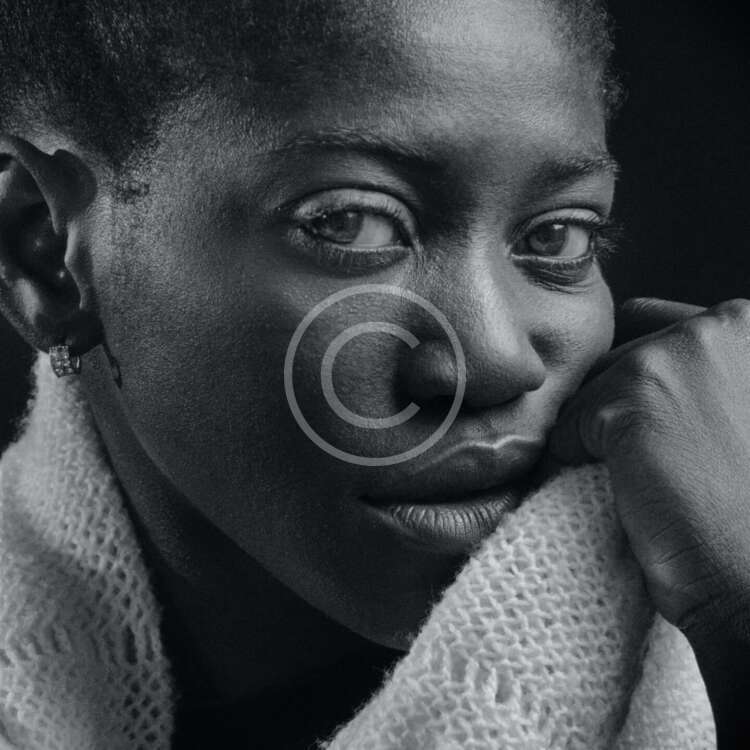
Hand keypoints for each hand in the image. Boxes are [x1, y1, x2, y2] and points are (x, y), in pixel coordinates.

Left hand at [549, 297, 749, 744]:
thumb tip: (634, 382)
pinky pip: (566, 424)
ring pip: (591, 385)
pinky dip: (570, 460)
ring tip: (627, 482)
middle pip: (621, 352)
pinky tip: (613, 494)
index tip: (646, 427)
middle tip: (631, 459)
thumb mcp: (741, 420)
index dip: (639, 375)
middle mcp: (722, 324)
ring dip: (590, 430)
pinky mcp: (632, 394)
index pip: (661, 324)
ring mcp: (676, 352)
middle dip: (611, 400)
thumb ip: (705, 384)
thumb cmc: (749, 516)